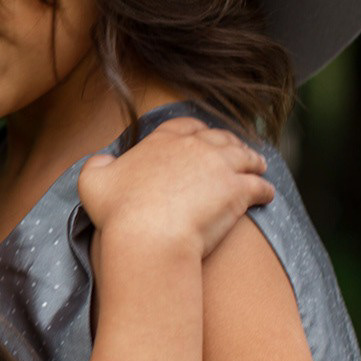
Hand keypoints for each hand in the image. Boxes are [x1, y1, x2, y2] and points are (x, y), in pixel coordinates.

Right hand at [78, 117, 273, 257]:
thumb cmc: (118, 211)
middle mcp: (195, 147)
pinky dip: (265, 189)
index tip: (200, 136)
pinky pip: (260, 186)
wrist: (149, 235)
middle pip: (219, 138)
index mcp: (163, 141)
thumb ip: (97, 164)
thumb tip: (105, 160)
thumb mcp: (92, 180)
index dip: (195, 131)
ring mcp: (220, 167)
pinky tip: (267, 195)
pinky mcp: (239, 191)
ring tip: (258, 167)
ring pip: (245, 157)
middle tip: (235, 152)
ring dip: (253, 161)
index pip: (184, 125)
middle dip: (228, 143)